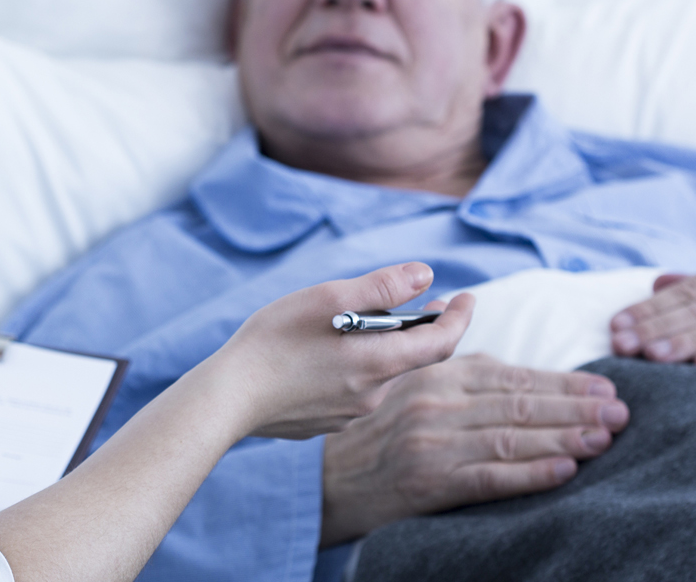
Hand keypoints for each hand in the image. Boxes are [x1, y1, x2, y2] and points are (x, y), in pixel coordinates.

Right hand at [212, 262, 475, 440]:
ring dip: (387, 346)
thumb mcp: (328, 298)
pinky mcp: (326, 421)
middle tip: (426, 304)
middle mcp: (372, 395)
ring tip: (370, 320)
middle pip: (412, 358)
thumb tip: (425, 275)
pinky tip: (332, 351)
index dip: (459, 317)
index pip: (442, 343)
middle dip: (422, 329)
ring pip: (382, 373)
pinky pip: (356, 389)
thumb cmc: (275, 341)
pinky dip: (360, 365)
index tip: (467, 297)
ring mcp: (349, 413)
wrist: (229, 398)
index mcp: (378, 364)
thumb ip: (381, 287)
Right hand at [318, 353, 629, 545]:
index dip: (563, 382)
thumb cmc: (367, 427)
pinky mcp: (430, 482)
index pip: (512, 375)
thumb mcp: (391, 370)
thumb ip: (428, 342)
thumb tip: (450, 303)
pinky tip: (566, 471)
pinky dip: (531, 473)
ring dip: (566, 437)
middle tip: (622, 412)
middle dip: (577, 407)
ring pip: (512, 436)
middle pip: (520, 403)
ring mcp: (434, 442)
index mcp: (434, 373)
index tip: (605, 387)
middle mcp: (437, 402)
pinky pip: (490, 477)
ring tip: (607, 438)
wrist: (325, 480)